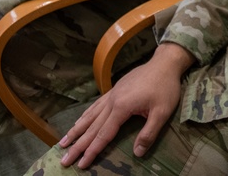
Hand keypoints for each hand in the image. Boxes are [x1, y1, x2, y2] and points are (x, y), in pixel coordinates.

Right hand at [58, 43, 194, 168]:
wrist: (164, 64)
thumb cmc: (165, 88)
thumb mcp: (162, 112)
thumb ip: (149, 133)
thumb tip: (137, 153)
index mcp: (121, 107)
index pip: (103, 135)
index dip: (92, 151)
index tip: (80, 164)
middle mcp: (111, 101)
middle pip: (92, 127)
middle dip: (77, 145)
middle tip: (64, 160)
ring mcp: (111, 95)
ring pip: (89, 115)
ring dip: (75, 130)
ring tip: (62, 143)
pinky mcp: (114, 90)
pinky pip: (95, 106)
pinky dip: (84, 116)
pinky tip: (79, 122)